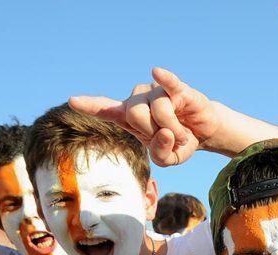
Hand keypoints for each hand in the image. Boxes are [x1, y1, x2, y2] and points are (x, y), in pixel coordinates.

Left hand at [70, 68, 220, 166]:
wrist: (203, 132)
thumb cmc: (179, 142)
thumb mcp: (167, 159)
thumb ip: (160, 154)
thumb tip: (165, 132)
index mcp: (129, 117)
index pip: (106, 109)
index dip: (90, 105)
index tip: (73, 100)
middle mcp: (139, 100)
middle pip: (135, 115)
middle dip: (155, 133)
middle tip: (169, 138)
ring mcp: (156, 91)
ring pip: (157, 111)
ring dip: (175, 130)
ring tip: (183, 133)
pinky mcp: (177, 88)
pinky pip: (168, 83)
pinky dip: (165, 79)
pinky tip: (157, 72)